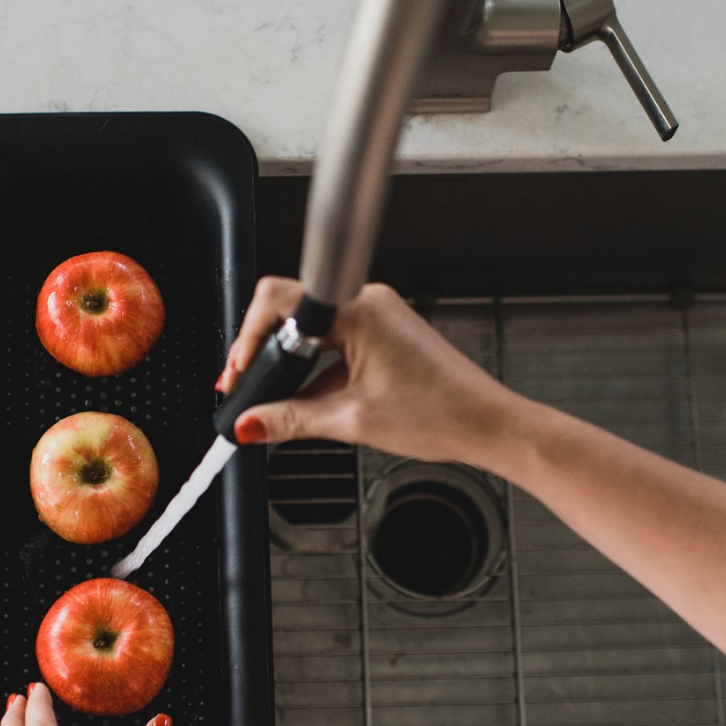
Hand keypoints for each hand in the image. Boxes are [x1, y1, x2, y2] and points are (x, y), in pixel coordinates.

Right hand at [218, 278, 518, 466]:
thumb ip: (291, 420)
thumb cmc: (443, 414)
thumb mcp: (353, 421)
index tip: (237, 374)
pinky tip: (319, 403)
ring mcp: (378, 316)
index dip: (247, 338)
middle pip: (292, 314)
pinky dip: (320, 371)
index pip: (278, 301)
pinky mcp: (385, 333)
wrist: (488, 424)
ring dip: (294, 366)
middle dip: (265, 354)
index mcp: (359, 311)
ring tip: (284, 403)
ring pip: (314, 332)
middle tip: (249, 392)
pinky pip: (336, 343)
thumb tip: (250, 423)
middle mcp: (368, 302)